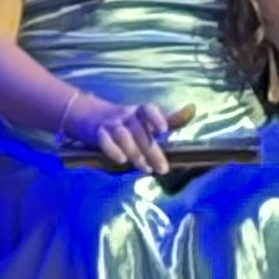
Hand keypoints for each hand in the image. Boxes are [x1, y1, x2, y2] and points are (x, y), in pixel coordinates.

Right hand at [60, 94, 175, 175]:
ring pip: (123, 136)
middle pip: (139, 131)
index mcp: (138, 112)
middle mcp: (124, 116)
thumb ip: (169, 118)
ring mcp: (109, 124)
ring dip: (135, 153)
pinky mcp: (96, 133)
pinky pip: (104, 141)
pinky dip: (113, 150)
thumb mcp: (144, 118)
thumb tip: (192, 109)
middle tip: (163, 169)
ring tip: (145, 168)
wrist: (87, 116)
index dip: (155, 118)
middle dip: (151, 150)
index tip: (163, 130)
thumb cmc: (124, 121)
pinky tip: (121, 160)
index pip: (147, 110)